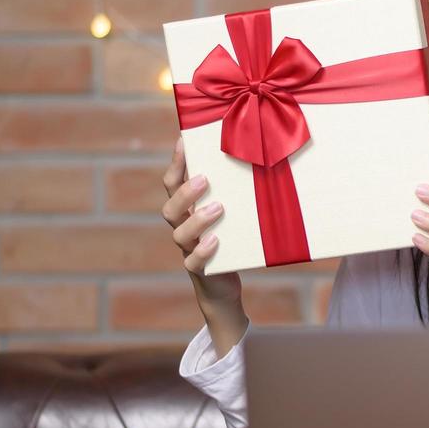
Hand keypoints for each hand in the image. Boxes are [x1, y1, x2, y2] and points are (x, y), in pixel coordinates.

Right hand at [162, 139, 248, 354]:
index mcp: (188, 209)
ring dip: (196, 219)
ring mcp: (189, 249)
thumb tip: (257, 154)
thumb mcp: (233, 212)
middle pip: (170, 207)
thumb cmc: (232, 239)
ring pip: (179, 233)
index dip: (175, 163)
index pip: (172, 183)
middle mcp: (183, 227)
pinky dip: (202, 252)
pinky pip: (194, 262)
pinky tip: (215, 242)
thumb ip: (234, 190)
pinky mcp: (200, 270)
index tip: (184, 142)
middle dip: (185, 192)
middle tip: (205, 179)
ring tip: (218, 208)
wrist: (226, 285)